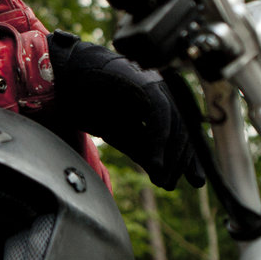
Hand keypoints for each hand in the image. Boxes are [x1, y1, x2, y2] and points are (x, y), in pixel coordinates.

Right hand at [47, 32, 204, 189]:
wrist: (65, 77)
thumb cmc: (91, 101)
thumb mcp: (122, 134)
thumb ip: (145, 151)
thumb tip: (165, 178)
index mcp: (161, 99)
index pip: (185, 131)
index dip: (190, 157)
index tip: (195, 180)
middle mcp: (163, 89)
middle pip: (185, 128)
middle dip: (181, 160)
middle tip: (170, 183)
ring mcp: (155, 83)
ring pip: (177, 122)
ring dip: (173, 154)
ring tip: (164, 177)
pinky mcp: (143, 81)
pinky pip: (160, 113)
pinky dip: (160, 140)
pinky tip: (156, 163)